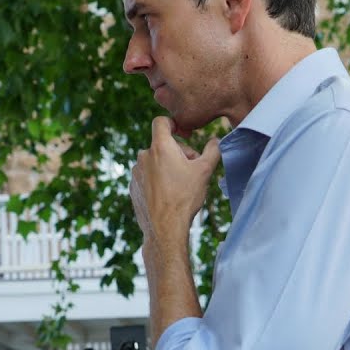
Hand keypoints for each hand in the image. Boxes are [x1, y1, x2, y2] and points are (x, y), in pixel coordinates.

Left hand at [130, 116, 220, 249]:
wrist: (165, 227)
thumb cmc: (185, 197)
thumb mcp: (205, 171)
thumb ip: (212, 150)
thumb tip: (216, 140)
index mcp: (160, 147)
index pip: (161, 122)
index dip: (172, 124)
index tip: (182, 134)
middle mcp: (144, 156)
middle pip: (161, 145)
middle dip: (177, 152)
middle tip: (191, 169)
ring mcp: (136, 172)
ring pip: (154, 161)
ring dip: (166, 167)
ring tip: (180, 184)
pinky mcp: (133, 186)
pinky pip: (147, 176)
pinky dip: (157, 180)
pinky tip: (168, 194)